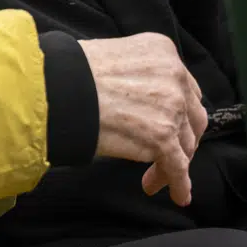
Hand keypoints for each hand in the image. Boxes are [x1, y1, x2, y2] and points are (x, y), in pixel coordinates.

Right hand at [80, 33, 207, 206]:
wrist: (55, 87)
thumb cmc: (69, 72)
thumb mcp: (112, 56)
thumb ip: (136, 75)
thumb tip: (135, 100)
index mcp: (162, 51)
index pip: (183, 88)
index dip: (176, 111)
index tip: (168, 125)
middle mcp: (174, 76)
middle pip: (191, 116)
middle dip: (181, 138)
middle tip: (167, 155)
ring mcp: (172, 107)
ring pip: (184, 144)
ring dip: (172, 164)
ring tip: (153, 179)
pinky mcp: (163, 137)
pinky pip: (177, 167)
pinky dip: (179, 183)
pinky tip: (177, 195)